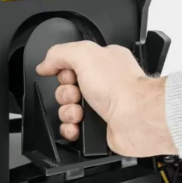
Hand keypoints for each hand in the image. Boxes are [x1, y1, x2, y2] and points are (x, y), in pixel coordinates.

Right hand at [36, 41, 176, 156]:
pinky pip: (73, 129)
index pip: (70, 64)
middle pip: (66, 89)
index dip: (63, 71)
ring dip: (67, 112)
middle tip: (77, 94)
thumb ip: (60, 53)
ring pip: (67, 110)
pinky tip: (78, 126)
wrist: (136, 118)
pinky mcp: (99, 128)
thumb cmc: (121, 87)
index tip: (68, 74)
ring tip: (80, 112)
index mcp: (102, 62)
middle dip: (65, 94)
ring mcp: (101, 107)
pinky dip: (71, 129)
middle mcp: (103, 84)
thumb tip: (45, 64)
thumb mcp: (85, 54)